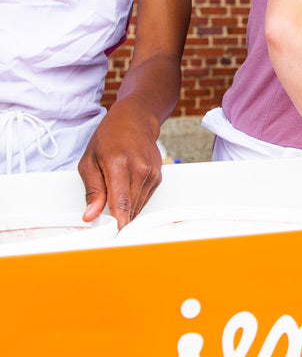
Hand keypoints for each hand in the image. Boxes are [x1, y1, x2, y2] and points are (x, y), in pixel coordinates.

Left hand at [79, 99, 163, 229]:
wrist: (136, 119)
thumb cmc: (110, 136)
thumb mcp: (89, 160)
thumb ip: (92, 190)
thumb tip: (91, 214)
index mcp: (118, 164)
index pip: (120, 203)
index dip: (117, 224)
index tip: (112, 237)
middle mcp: (139, 170)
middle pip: (130, 208)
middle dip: (117, 219)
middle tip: (104, 224)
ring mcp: (151, 174)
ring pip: (137, 206)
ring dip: (125, 209)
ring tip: (113, 197)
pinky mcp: (158, 177)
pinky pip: (144, 199)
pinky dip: (133, 200)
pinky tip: (125, 188)